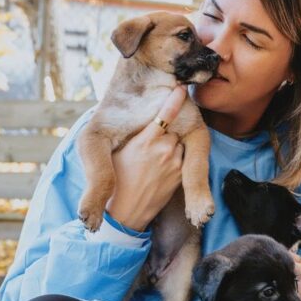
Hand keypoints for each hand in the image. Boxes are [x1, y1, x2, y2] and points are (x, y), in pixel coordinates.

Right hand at [106, 86, 187, 231]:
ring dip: (172, 145)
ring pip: (179, 143)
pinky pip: (183, 158)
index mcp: (144, 141)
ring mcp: (174, 163)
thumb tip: (143, 120)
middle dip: (165, 132)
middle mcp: (163, 150)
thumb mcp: (119, 152)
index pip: (164, 115)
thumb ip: (135, 135)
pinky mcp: (181, 175)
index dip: (174, 101)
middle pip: (172, 129)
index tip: (181, 90)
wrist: (127, 211)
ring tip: (156, 159)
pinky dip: (176, 158)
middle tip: (152, 143)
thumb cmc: (117, 180)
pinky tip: (162, 168)